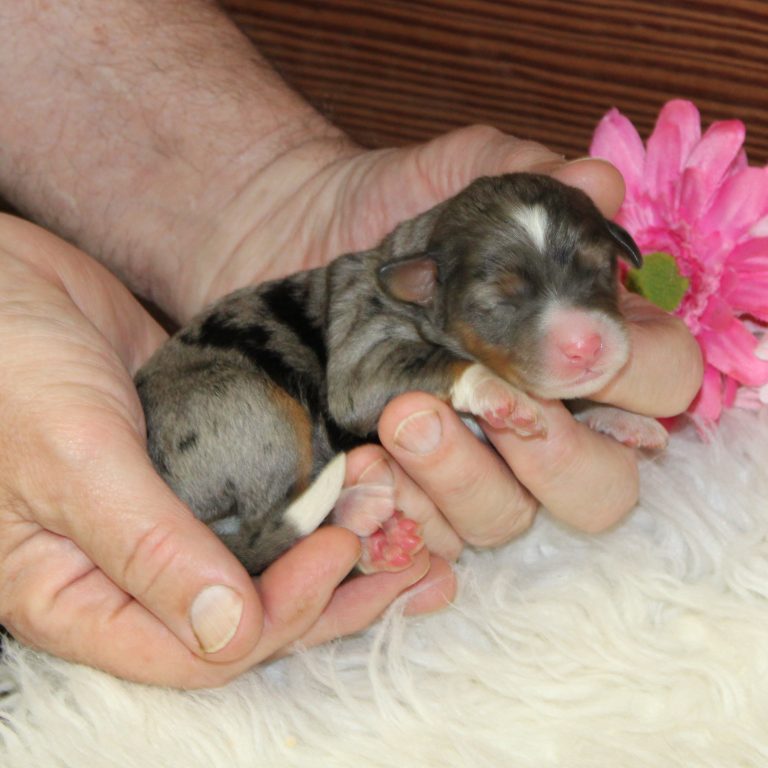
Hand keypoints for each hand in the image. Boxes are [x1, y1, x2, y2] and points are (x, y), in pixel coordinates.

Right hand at [0, 215, 452, 687]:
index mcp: (80, 595)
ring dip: (335, 538)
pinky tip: (368, 473)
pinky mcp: (205, 460)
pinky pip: (269, 491)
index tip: (336, 552)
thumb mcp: (69, 457)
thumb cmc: (7, 367)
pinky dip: (318, 489)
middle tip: (401, 545)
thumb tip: (231, 634)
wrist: (5, 281)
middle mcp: (133, 568)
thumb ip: (145, 546)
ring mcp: (175, 512)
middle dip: (328, 586)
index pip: (195, 650)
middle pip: (247, 613)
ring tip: (402, 515)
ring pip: (267, 554)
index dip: (277, 617)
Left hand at [180, 126, 702, 560]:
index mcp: (584, 346)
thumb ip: (529, 176)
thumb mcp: (457, 177)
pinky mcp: (418, 494)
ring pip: (510, 520)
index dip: (634, 374)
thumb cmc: (396, 223)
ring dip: (462, 478)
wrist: (300, 251)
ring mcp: (483, 467)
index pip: (662, 382)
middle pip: (603, 486)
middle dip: (556, 455)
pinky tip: (365, 463)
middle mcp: (548, 421)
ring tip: (403, 418)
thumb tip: (597, 185)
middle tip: (494, 402)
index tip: (566, 347)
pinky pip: (432, 539)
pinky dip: (402, 510)